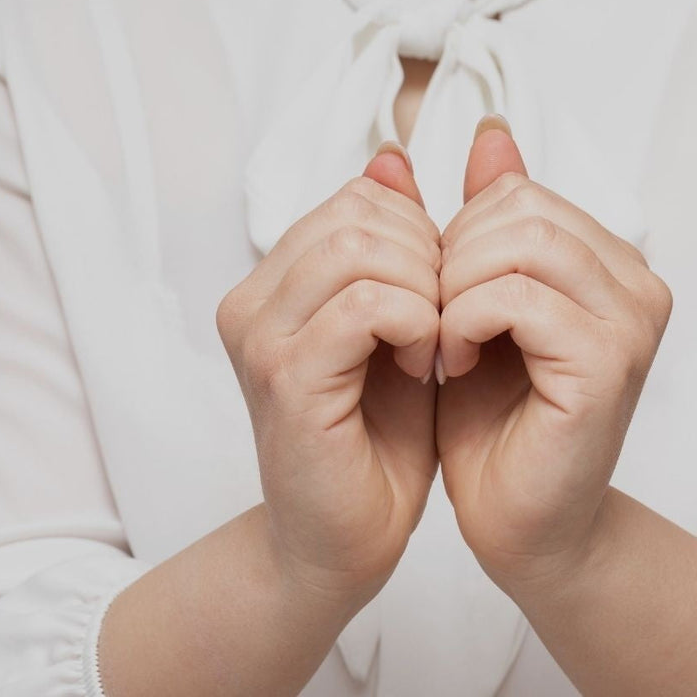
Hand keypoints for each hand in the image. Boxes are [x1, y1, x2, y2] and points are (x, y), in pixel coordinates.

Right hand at [216, 145, 440, 606]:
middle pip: (359, 213)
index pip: (358, 200)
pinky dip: (416, 324)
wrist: (347, 539)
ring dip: (425, 290)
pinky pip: (366, 305)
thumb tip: (394, 157)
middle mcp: (251, 302)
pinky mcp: (285, 379)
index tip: (441, 295)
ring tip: (435, 341)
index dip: (422, 236)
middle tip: (445, 318)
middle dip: (428, 258)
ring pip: (361, 249)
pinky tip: (423, 362)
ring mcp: (260, 338)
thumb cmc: (377, 437)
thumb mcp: (398, 323)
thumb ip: (395, 246)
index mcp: (273, 283)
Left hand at [436, 119, 672, 591]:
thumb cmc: (496, 421)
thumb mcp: (479, 303)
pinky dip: (464, 320)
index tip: (435, 295)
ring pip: (521, 243)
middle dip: (451, 258)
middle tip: (431, 320)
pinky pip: (519, 297)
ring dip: (455, 289)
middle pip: (521, 209)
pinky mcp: (609, 365)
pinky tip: (453, 360)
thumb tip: (491, 133)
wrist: (520, 525)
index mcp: (613, 265)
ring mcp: (632, 324)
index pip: (519, 193)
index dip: (457, 235)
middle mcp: (638, 286)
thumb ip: (490, 223)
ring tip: (440, 340)